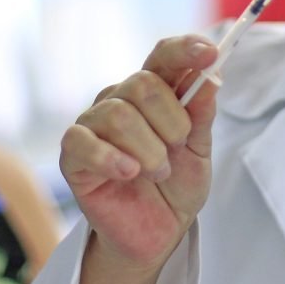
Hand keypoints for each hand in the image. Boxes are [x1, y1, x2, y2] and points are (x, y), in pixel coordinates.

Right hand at [60, 36, 217, 270]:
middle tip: (178, 150)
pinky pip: (82, 141)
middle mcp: (119, 99)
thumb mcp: (200, 151)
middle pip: (142, 85)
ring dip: (149, 150)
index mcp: (153, 92)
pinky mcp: (73, 155)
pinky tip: (129, 173)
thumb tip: (209, 77)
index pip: (163, 56)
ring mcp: (93, 125)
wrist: (157, 234)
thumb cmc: (176, 186)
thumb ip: (201, 115)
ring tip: (158, 173)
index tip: (211, 54)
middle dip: (171, 122)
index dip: (185, 50)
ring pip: (118, 114)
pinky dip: (110, 158)